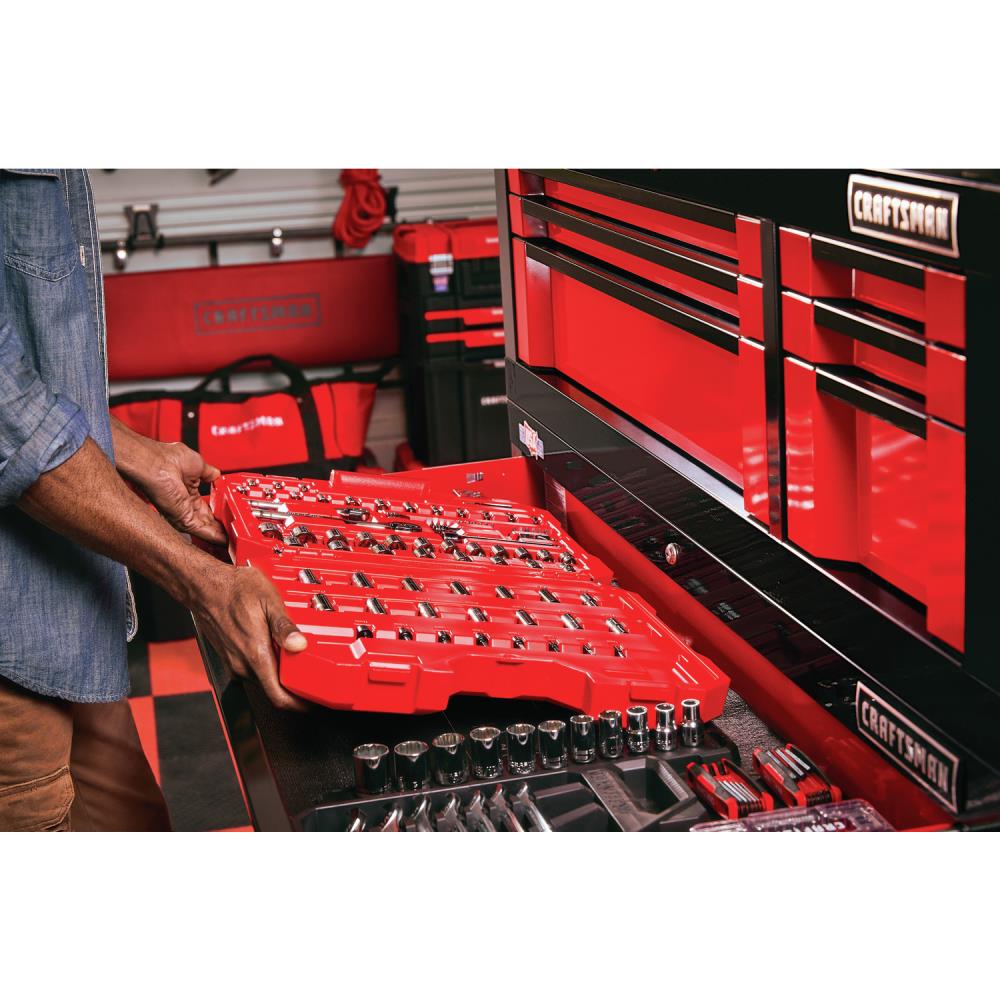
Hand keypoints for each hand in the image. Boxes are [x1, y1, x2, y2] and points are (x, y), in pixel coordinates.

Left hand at [138, 441, 226, 544]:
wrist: (157, 464)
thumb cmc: (167, 459)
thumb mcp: (198, 465)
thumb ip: (210, 474)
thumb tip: (218, 475)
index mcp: (188, 491)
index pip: (207, 507)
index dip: (220, 512)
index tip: (231, 515)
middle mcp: (185, 504)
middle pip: (208, 520)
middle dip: (223, 526)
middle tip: (237, 530)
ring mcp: (183, 513)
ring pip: (207, 529)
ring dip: (222, 534)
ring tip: (236, 538)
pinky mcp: (182, 520)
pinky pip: (202, 531)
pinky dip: (215, 537)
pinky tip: (226, 539)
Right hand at [192, 563, 308, 710]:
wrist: (205, 586)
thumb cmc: (235, 590)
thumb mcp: (269, 602)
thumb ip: (285, 627)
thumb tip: (300, 644)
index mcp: (255, 655)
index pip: (278, 697)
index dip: (299, 704)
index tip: (312, 701)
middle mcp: (243, 664)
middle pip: (273, 689)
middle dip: (292, 686)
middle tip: (311, 675)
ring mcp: (234, 662)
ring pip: (262, 678)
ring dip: (279, 672)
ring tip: (294, 656)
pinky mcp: (230, 657)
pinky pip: (252, 669)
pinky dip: (266, 664)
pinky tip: (273, 646)